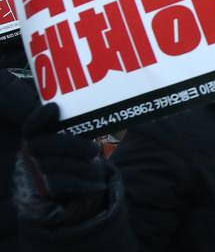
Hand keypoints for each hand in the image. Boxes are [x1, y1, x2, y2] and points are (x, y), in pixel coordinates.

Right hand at [16, 103, 107, 224]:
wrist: (75, 185)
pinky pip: (64, 184)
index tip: (54, 107)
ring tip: (96, 164)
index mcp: (37, 138)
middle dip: (72, 146)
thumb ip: (78, 127)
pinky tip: (98, 184)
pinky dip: (83, 183)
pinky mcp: (46, 190)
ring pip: (57, 166)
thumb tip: (100, 110)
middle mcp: (31, 154)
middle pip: (45, 146)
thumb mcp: (75, 139)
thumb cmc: (78, 154)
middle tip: (95, 150)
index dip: (39, 117)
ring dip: (83, 166)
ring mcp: (37, 173)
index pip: (31, 127)